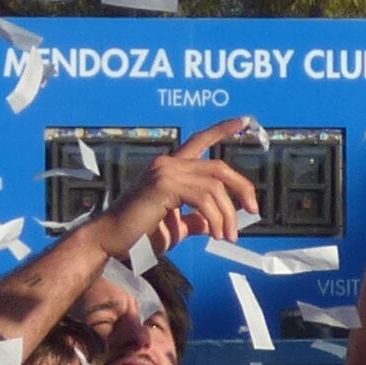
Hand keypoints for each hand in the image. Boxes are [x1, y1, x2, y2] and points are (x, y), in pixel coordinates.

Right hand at [116, 120, 261, 251]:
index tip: (243, 121)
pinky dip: (215, 217)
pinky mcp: (163, 185)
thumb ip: (197, 220)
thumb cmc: (138, 237)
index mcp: (169, 169)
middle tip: (254, 211)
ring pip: (214, 186)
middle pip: (218, 168)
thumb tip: (217, 223)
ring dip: (227, 214)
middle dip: (242, 189)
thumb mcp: (177, 226)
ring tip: (227, 235)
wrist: (111, 242)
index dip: (222, 130)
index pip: (200, 141)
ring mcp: (165, 172)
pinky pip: (203, 198)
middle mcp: (167, 164)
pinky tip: (215, 234)